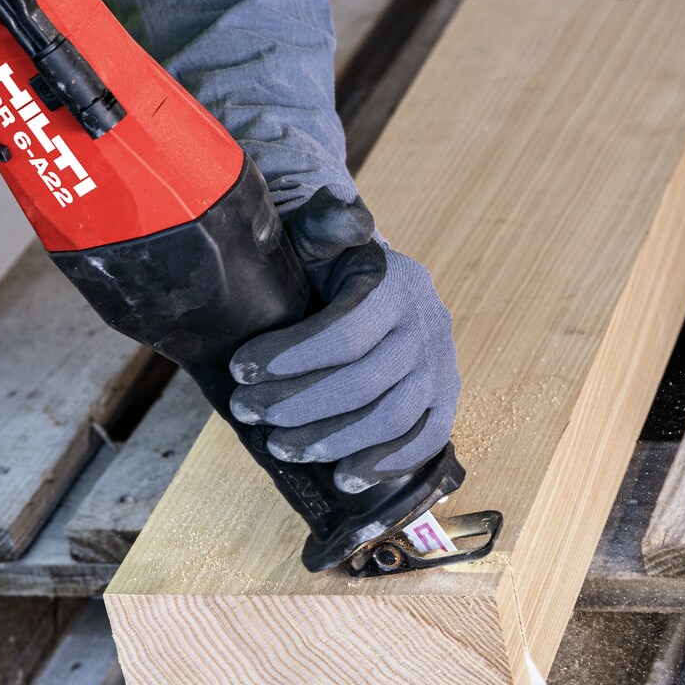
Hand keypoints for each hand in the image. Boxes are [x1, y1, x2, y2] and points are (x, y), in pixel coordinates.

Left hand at [228, 190, 458, 492]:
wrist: (361, 278)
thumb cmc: (323, 262)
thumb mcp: (317, 234)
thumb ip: (326, 220)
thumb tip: (342, 207)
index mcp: (397, 281)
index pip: (347, 331)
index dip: (291, 357)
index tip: (241, 372)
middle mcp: (429, 322)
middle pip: (367, 381)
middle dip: (300, 404)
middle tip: (249, 414)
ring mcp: (441, 363)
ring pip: (394, 416)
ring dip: (334, 439)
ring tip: (282, 447)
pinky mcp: (444, 396)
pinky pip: (427, 437)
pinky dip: (387, 462)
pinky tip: (343, 477)